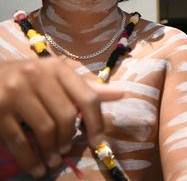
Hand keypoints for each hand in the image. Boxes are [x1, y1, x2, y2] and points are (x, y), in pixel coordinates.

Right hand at [0, 59, 123, 177]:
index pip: (87, 96)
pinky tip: (37, 168)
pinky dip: (30, 159)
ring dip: (51, 150)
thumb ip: (85, 88)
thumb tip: (121, 94)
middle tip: (66, 150)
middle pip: (66, 115)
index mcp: (57, 67)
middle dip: (68, 138)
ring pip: (44, 129)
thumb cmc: (27, 79)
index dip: (96, 122)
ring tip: (53, 159)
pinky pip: (19, 141)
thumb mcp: (55, 78)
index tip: (98, 142)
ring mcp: (15, 92)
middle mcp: (37, 75)